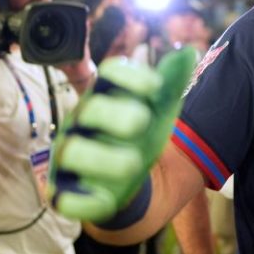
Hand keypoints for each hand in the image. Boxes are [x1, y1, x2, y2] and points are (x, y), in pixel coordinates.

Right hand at [48, 48, 196, 220]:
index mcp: (105, 97)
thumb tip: (188, 52)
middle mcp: (83, 123)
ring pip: (73, 151)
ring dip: (103, 158)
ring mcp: (71, 156)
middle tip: (143, 122)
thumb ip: (171, 84)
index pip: (109, 75)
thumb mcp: (159, 112)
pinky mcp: (66, 191)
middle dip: (115, 114)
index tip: (156, 85)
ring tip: (134, 164)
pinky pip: (65, 197)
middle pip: (90, 109)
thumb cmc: (141, 137)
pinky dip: (84, 200)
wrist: (138, 183)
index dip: (129, 76)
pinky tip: (108, 199)